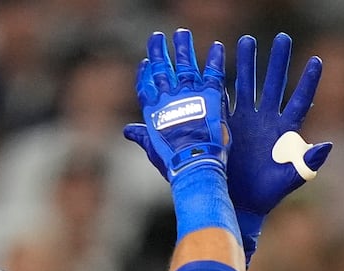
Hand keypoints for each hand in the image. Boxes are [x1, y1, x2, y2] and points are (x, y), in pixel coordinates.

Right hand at [123, 29, 227, 177]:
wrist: (195, 164)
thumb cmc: (173, 163)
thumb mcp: (153, 150)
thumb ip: (142, 136)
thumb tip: (127, 130)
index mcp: (154, 111)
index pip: (146, 86)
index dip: (144, 73)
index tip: (145, 62)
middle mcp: (169, 97)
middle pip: (162, 69)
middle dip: (159, 52)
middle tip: (157, 36)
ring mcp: (190, 94)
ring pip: (185, 64)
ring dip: (183, 47)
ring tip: (182, 33)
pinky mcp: (211, 95)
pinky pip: (213, 72)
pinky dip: (215, 58)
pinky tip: (216, 46)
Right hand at [224, 33, 331, 217]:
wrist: (240, 204)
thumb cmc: (268, 195)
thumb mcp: (290, 179)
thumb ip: (308, 162)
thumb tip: (326, 145)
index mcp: (285, 132)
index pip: (300, 100)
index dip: (308, 81)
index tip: (317, 61)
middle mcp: (267, 121)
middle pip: (274, 84)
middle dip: (278, 61)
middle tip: (282, 37)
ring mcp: (246, 122)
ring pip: (248, 85)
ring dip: (248, 64)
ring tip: (246, 41)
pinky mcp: (227, 127)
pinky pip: (225, 101)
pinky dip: (223, 84)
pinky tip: (219, 65)